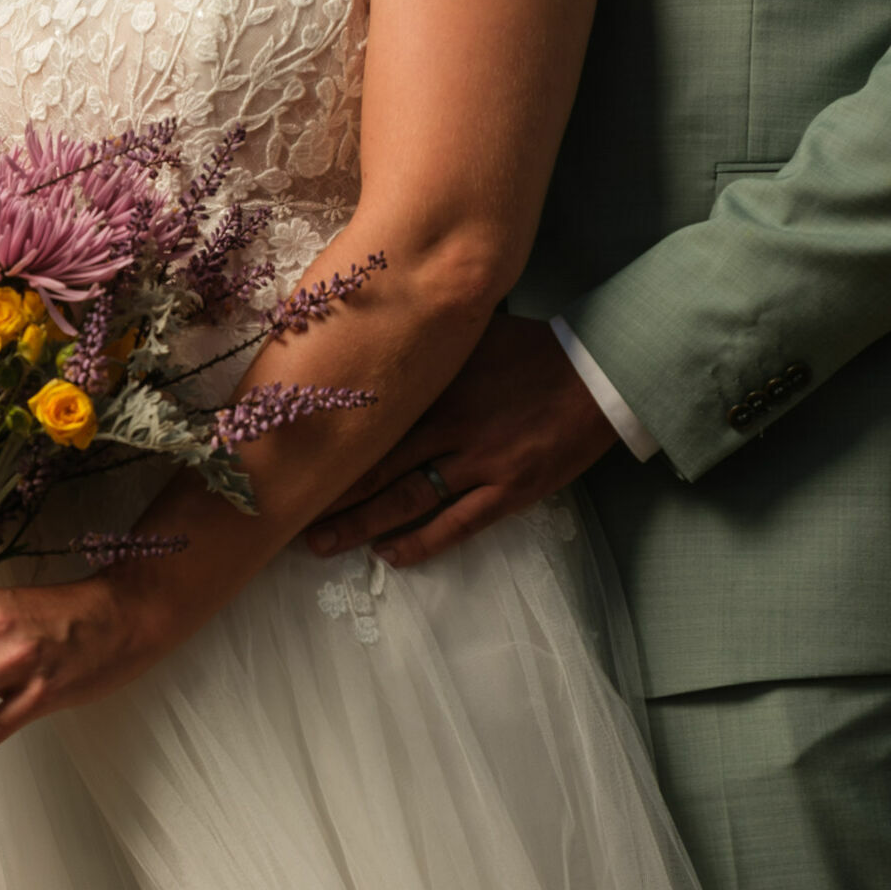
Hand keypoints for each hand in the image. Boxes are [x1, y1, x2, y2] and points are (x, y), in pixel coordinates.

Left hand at [303, 314, 619, 564]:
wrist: (604, 373)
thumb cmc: (534, 349)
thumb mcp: (472, 335)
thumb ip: (424, 344)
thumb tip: (370, 335)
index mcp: (436, 386)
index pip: (366, 422)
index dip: (326, 446)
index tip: (288, 460)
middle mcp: (450, 426)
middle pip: (375, 468)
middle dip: (328, 495)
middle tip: (286, 514)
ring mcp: (481, 463)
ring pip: (406, 502)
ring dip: (360, 526)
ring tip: (321, 544)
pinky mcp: (511, 490)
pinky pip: (457, 525)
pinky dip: (420, 543)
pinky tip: (389, 555)